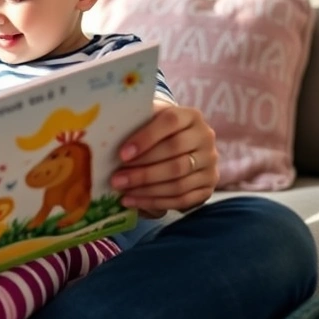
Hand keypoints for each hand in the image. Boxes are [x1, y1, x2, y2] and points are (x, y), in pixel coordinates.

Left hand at [110, 101, 218, 216]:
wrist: (184, 146)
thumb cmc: (158, 132)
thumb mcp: (150, 120)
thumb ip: (136, 121)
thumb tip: (109, 124)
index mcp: (190, 116)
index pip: (170, 122)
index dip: (145, 138)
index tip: (122, 154)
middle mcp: (205, 138)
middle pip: (174, 155)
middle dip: (142, 170)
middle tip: (116, 179)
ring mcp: (210, 164)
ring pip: (178, 180)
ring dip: (146, 188)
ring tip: (122, 191)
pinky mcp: (208, 185)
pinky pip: (182, 198)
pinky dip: (156, 201)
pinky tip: (134, 201)